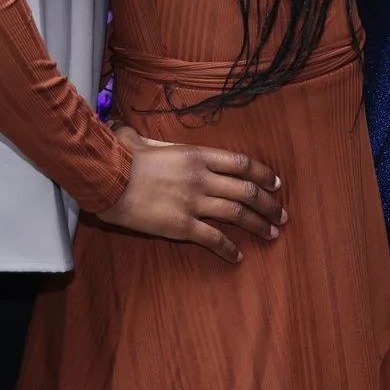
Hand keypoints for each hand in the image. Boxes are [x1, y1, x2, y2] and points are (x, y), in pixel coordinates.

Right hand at [95, 125, 284, 261]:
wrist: (108, 181)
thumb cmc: (122, 159)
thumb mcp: (142, 141)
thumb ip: (148, 141)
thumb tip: (131, 133)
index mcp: (198, 155)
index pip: (242, 163)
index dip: (264, 174)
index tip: (276, 183)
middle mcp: (203, 177)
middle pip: (247, 190)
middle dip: (269, 204)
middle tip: (281, 215)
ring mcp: (194, 202)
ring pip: (238, 214)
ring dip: (258, 225)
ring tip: (272, 233)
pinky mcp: (183, 226)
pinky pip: (213, 239)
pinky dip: (228, 249)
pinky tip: (238, 256)